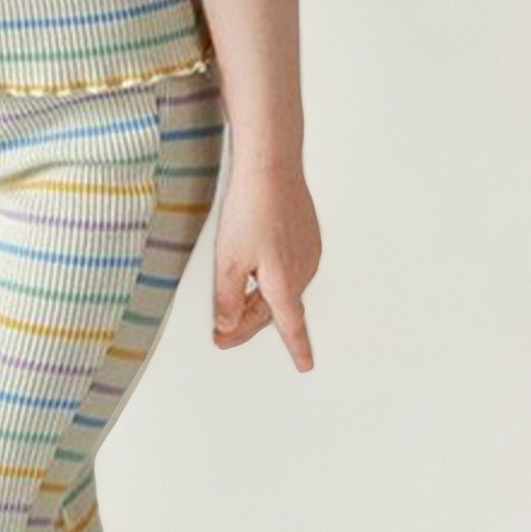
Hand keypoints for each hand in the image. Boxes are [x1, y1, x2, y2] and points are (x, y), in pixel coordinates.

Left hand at [212, 158, 320, 369]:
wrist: (272, 166)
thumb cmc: (250, 209)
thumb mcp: (229, 260)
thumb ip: (228, 300)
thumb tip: (229, 327)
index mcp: (285, 283)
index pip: (290, 326)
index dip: (297, 349)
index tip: (305, 365)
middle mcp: (303, 271)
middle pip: (278, 309)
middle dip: (251, 322)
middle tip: (222, 332)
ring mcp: (308, 252)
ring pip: (282, 288)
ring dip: (259, 298)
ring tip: (232, 289)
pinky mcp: (306, 235)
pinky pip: (289, 267)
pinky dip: (270, 275)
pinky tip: (254, 263)